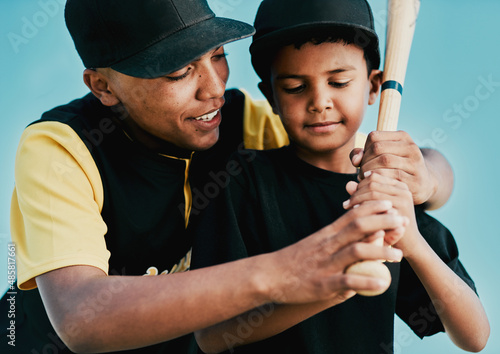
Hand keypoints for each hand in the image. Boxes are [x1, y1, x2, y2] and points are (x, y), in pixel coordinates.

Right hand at [266, 200, 405, 303]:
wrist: (269, 274)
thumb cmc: (294, 259)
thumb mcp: (315, 242)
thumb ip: (335, 236)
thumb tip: (357, 233)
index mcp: (326, 234)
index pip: (352, 214)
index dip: (373, 207)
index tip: (390, 204)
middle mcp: (327, 245)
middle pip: (358, 227)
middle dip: (382, 221)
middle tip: (401, 220)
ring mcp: (325, 264)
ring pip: (356, 251)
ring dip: (380, 251)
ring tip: (399, 255)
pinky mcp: (323, 284)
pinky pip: (347, 281)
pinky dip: (366, 282)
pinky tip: (382, 284)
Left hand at [344, 172, 420, 256]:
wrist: (408, 244)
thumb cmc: (389, 224)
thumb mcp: (376, 206)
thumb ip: (363, 194)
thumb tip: (348, 184)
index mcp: (400, 185)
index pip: (374, 175)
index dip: (360, 183)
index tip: (351, 192)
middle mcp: (403, 189)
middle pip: (372, 183)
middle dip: (356, 192)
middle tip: (347, 202)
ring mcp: (403, 199)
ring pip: (372, 192)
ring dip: (356, 199)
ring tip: (347, 206)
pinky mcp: (400, 211)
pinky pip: (375, 204)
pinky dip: (362, 207)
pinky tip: (354, 212)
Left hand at [350, 131, 435, 205]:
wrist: (423, 185)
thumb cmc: (394, 169)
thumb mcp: (381, 157)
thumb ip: (362, 154)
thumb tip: (355, 160)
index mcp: (402, 137)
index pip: (374, 137)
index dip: (364, 150)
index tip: (363, 162)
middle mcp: (411, 147)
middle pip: (378, 148)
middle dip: (365, 162)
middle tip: (361, 173)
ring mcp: (415, 163)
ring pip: (384, 161)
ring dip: (369, 171)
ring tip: (365, 179)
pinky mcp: (416, 179)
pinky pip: (392, 177)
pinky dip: (379, 180)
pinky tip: (374, 185)